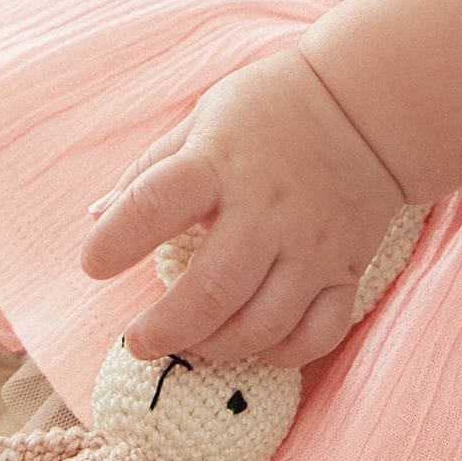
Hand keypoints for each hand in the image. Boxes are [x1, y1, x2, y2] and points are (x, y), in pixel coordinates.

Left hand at [79, 46, 406, 369]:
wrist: (368, 106)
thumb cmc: (272, 108)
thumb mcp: (203, 117)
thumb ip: (151, 168)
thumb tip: (96, 215)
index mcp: (219, 162)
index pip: (154, 203)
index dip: (114, 241)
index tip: (93, 265)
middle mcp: (266, 209)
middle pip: (212, 291)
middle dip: (166, 329)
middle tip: (139, 340)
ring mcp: (312, 245)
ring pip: (263, 325)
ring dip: (216, 347)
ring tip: (190, 344)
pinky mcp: (347, 270)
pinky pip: (317, 334)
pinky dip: (281, 354)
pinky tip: (252, 346)